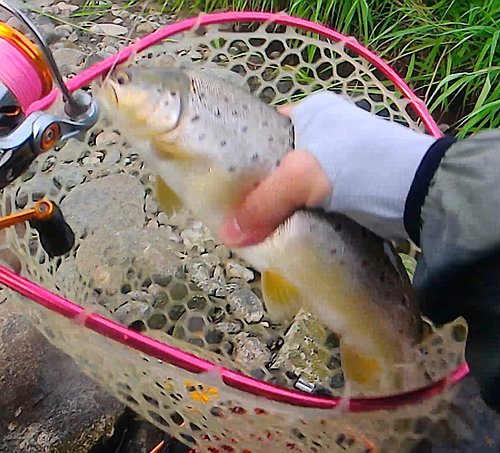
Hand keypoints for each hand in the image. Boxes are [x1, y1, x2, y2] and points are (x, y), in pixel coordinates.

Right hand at [219, 92, 436, 246]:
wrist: (417, 194)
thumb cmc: (356, 166)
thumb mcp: (303, 178)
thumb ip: (263, 204)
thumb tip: (228, 236)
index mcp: (311, 111)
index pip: (264, 128)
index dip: (243, 153)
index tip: (226, 180)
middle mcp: (325, 130)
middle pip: (278, 160)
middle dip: (260, 184)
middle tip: (239, 207)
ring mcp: (340, 159)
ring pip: (296, 182)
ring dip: (280, 202)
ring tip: (257, 221)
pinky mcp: (351, 185)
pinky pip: (314, 198)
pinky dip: (300, 212)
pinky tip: (286, 226)